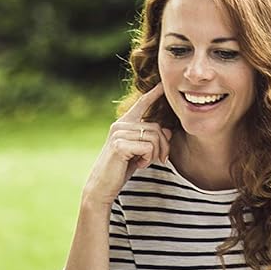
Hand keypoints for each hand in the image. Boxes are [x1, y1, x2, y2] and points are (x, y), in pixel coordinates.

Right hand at [81, 84, 171, 207]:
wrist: (102, 186)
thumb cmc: (120, 169)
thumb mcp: (139, 152)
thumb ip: (151, 139)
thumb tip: (167, 129)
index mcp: (124, 124)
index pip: (141, 104)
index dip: (153, 93)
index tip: (162, 83)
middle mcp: (120, 125)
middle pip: (157, 128)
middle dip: (163, 146)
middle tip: (159, 159)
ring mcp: (119, 134)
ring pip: (154, 138)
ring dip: (155, 155)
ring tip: (144, 162)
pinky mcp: (120, 146)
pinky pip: (148, 148)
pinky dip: (148, 159)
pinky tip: (138, 165)